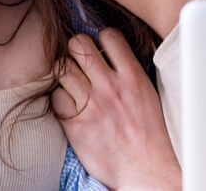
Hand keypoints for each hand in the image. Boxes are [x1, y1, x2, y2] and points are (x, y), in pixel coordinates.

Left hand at [52, 29, 181, 190]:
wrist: (144, 169)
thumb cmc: (149, 134)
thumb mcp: (149, 94)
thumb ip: (130, 72)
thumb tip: (113, 53)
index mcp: (133, 76)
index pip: (109, 35)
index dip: (101, 40)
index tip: (101, 50)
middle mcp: (110, 86)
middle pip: (78, 44)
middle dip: (77, 50)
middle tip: (80, 63)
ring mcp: (91, 104)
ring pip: (62, 67)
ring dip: (66, 73)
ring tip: (74, 84)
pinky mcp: (75, 122)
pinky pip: (55, 96)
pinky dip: (60, 99)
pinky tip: (71, 105)